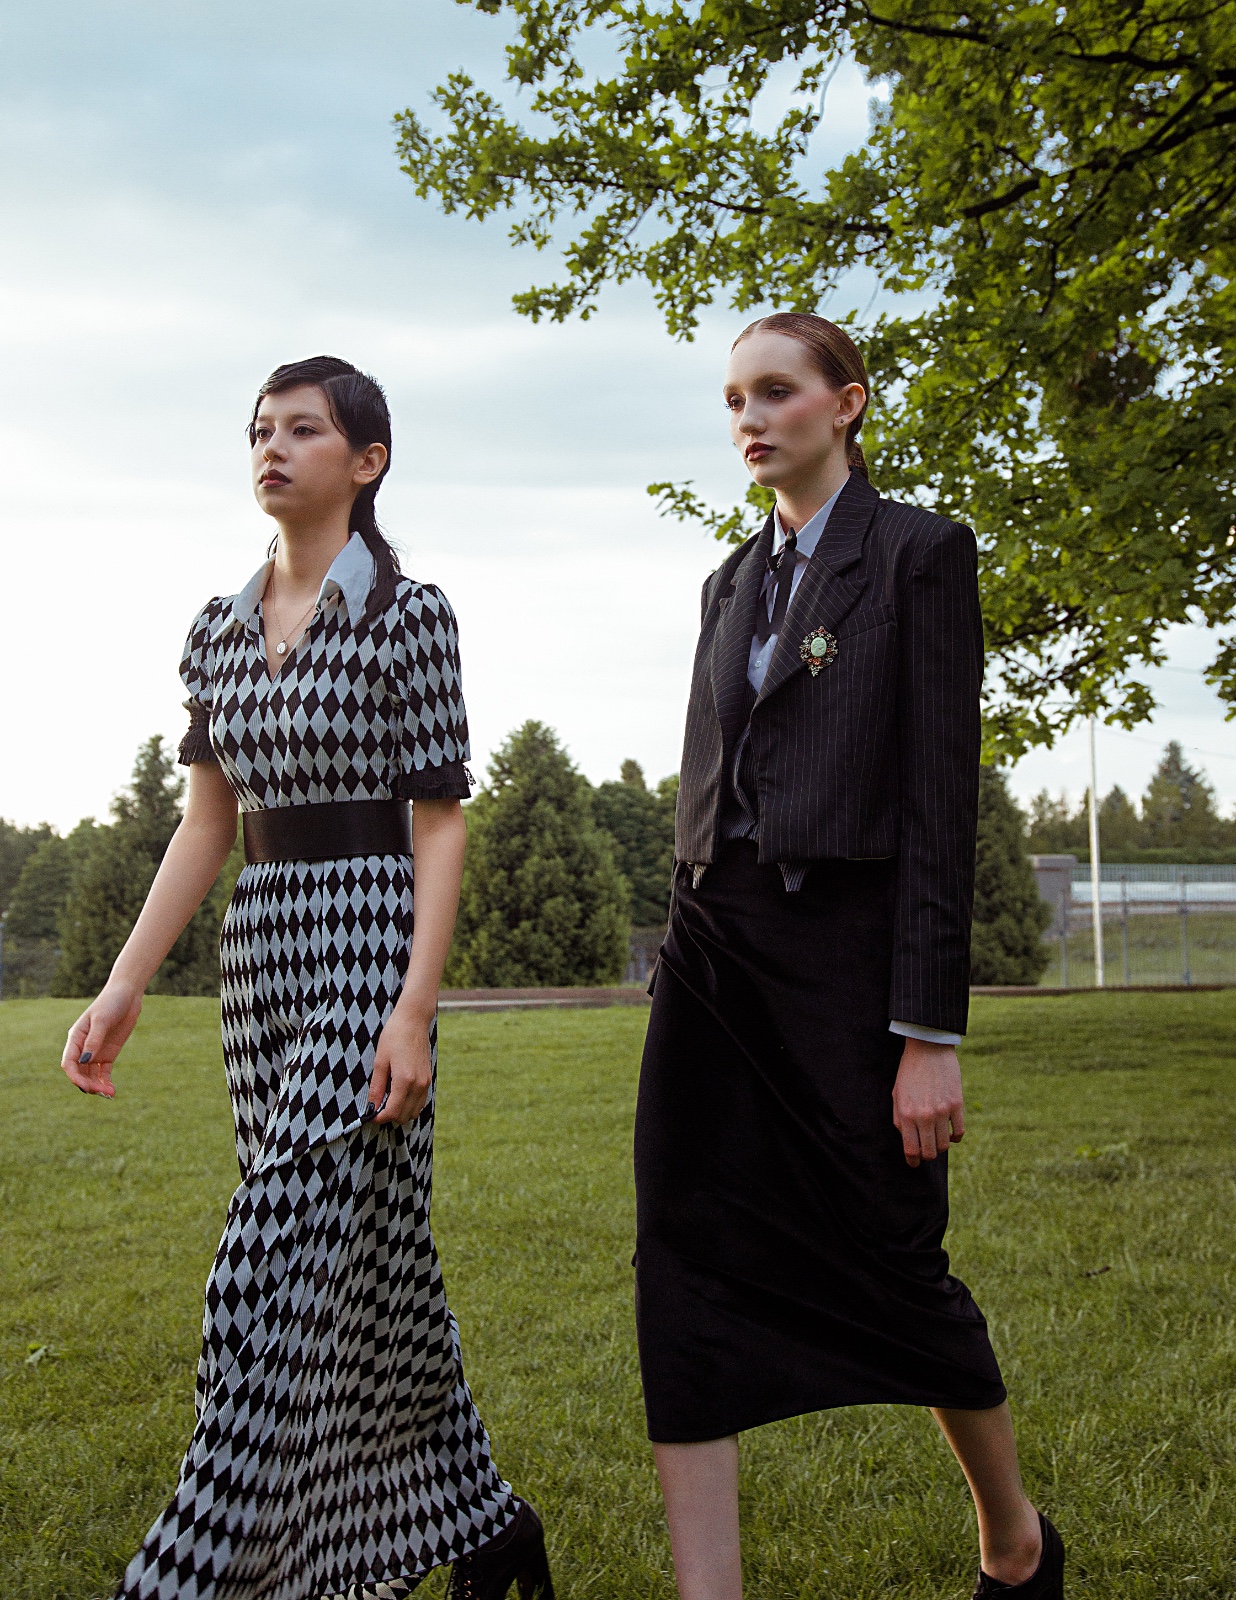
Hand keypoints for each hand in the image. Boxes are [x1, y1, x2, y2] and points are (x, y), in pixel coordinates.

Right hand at [60, 982, 143, 1096]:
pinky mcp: (108, 1053)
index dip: (74, 1076)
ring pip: (91, 1075)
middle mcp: (83, 1047)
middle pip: (80, 1072)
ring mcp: (96, 1052)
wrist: (127, 995)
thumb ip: (94, 1040)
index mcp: (75, 1038)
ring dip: (97, 1086)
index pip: (69, 1063)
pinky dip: (106, 1082)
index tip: (86, 1086)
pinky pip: (104, 1072)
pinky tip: (112, 1091)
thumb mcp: (102, 1020)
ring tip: (109, 1094)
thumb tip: (84, 1061)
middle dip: (88, 1084)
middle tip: (101, 1092)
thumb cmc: (111, 1003)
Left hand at [367, 1004, 433, 1125]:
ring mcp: (426, 1082)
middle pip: (404, 1116)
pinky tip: (398, 1095)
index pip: (393, 1111)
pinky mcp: (428, 1078)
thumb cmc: (394, 1037)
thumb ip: (377, 1087)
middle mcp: (418, 1084)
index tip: (370, 1116)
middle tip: (376, 1108)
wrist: (414, 1021)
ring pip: (414, 1111)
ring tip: (387, 1101)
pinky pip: (421, 1101)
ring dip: (400, 1112)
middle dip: (389, 1116)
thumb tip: (371, 1107)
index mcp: (404, 1080)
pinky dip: (410, 1105)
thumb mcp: (380, 1061)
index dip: (379, 1118)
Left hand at [891, 1039, 964, 1166]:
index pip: (911, 1150)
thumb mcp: (897, 1095)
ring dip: (941, 1146)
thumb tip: (908, 1140)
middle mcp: (924, 1116)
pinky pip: (960, 1132)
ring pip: (945, 1145)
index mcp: (906, 1114)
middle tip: (926, 1152)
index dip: (912, 1161)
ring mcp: (942, 1111)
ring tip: (937, 1140)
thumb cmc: (909, 1072)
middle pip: (930, 1152)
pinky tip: (950, 1133)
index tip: (914, 1164)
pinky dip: (955, 1137)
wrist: (928, 1048)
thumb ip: (899, 1119)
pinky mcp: (957, 1104)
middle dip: (927, 1156)